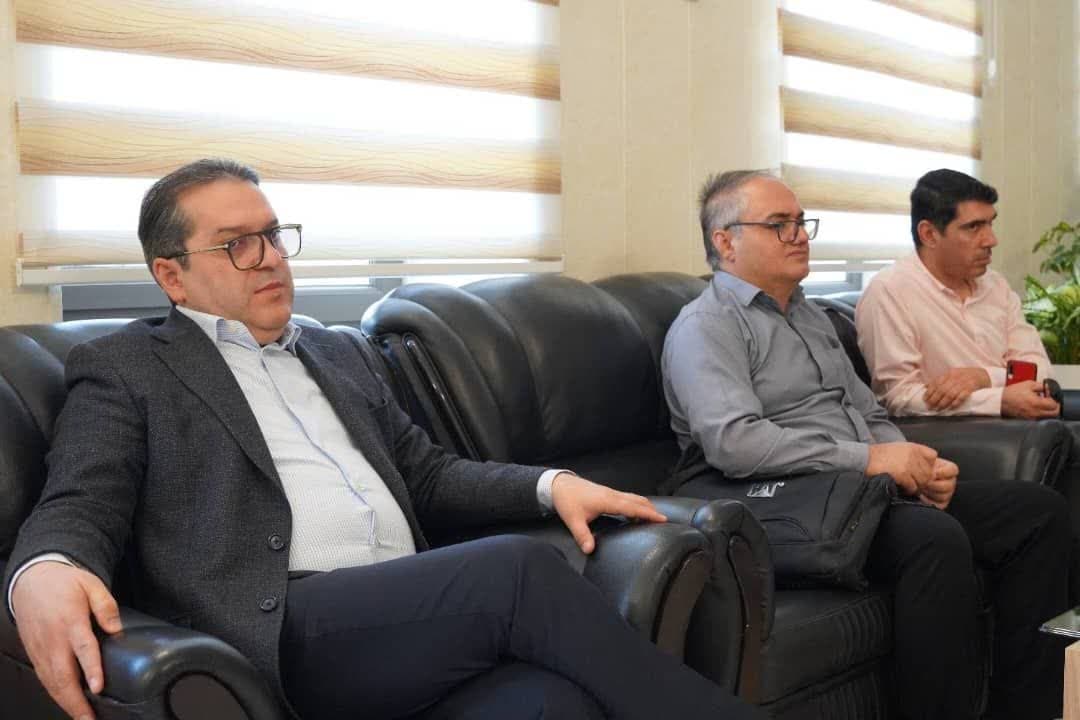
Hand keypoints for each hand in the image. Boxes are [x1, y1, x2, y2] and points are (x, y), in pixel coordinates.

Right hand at [12, 561, 121, 719]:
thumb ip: (106, 606)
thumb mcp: (91, 584)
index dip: (91, 670)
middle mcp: (53, 639)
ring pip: (51, 682)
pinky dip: (55, 694)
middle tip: (89, 718)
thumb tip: (116, 629)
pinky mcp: (35, 653)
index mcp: (70, 621)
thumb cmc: (64, 583)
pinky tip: (66, 703)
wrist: (31, 580)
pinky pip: (44, 678)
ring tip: (82, 717)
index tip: (98, 687)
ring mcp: (42, 648)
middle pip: (63, 675)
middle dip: (76, 700)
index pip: (83, 649)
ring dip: (66, 702)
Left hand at [551, 472, 666, 553]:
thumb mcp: (573, 520)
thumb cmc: (567, 501)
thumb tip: (590, 550)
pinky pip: (627, 497)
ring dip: (645, 506)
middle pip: (637, 500)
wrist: (559, 484)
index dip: (648, 514)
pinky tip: (636, 511)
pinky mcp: (607, 493)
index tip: (662, 519)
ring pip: (633, 497)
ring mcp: (610, 492)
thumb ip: (582, 536)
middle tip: (664, 520)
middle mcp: (612, 495)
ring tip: (654, 516)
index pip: (632, 508)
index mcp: (607, 501)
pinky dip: (636, 503)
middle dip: (651, 509)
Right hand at [866, 442, 937, 494]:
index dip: (928, 465)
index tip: (919, 469)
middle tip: (912, 482)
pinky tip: (901, 487)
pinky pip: (913, 486)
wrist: (863, 459)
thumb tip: (929, 470)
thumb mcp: (899, 449)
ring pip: (923, 480)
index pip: (932, 456)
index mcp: (913, 447)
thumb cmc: (879, 456)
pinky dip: (908, 490)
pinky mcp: (902, 474)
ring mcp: (908, 464)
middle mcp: (913, 454)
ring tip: (906, 485)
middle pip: (929, 471)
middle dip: (922, 479)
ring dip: (915, 485)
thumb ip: (914, 455)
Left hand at [918, 458, 957, 509]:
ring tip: (920, 489)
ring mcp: (946, 493)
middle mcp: (950, 481)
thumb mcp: (922, 458)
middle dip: (934, 484)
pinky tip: (921, 497)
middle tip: (924, 483)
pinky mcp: (941, 502)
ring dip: (930, 493)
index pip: (953, 470)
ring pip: (944, 496)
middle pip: (949, 485)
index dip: (944, 472)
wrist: (910, 477)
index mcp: (948, 469)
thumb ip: (927, 457)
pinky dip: (929, 502)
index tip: (934, 472)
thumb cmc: (916, 467)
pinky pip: (939, 505)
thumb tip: (931, 460)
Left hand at [923, 367, 990, 409]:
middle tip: (930, 407)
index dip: (929, 392)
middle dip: (934, 399)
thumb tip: (925, 386)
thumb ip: (940, 381)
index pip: (936, 383)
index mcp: (949, 373)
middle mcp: (955, 377)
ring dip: (943, 402)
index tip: (925, 399)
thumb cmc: (965, 376)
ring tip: (938, 409)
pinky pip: (962, 395)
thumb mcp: (952, 375)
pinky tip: (951, 407)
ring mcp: (964, 381)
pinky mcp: (972, 387)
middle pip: (942, 389)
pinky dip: (956, 402)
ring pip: (950, 393)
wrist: (983, 375)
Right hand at [1001, 380, 1059, 418]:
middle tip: (1051, 401)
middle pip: (1055, 414)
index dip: (1054, 399)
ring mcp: (1032, 418)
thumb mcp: (1028, 384)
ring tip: (1042, 404)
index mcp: (1037, 403)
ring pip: (1048, 417)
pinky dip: (1042, 413)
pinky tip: (1036, 408)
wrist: (1000, 401)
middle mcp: (1036, 413)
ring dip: (1049, 410)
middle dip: (1055, 407)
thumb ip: (1042, 386)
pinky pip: (1041, 418)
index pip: (1055, 405)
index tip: (1050, 395)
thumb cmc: (1012, 393)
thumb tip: (1049, 388)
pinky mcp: (1029, 420)